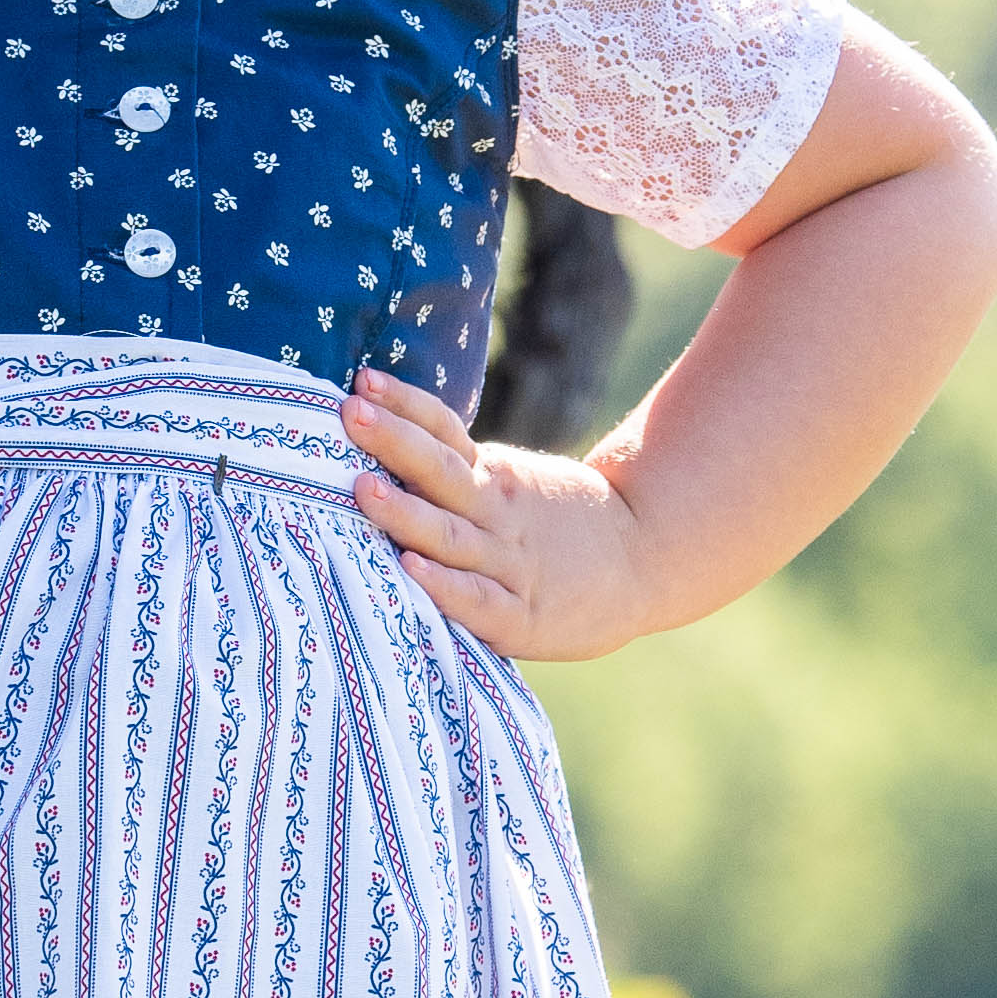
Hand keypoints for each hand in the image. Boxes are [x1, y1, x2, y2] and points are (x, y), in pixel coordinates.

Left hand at [341, 366, 649, 662]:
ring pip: (449, 534)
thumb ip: (457, 469)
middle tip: (350, 413)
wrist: (645, 562)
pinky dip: (444, 585)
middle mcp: (495, 512)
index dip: (406, 406)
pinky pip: (476, 599)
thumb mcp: (512, 481)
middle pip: (438, 472)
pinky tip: (410, 569)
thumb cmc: (556, 523)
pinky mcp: (519, 617)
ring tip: (362, 488)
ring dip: (404, 512)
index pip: (443, 432)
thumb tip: (378, 434)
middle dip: (392, 441)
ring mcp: (508, 563)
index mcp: (492, 476)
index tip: (363, 380)